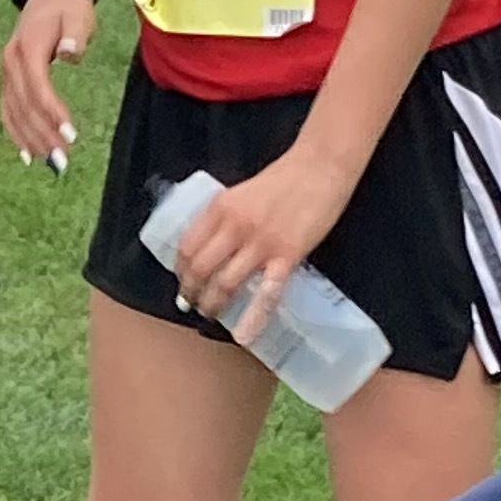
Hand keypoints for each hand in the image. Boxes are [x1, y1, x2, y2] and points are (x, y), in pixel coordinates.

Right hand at [0, 0, 96, 169]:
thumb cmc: (68, 7)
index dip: (53, 112)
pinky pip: (9, 111)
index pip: (38, 87)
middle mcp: (10, 63)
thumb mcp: (77, 15)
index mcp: (27, 47)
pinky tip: (28, 154)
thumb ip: (74, 35)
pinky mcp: (9, 80)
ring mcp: (6, 73)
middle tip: (63, 160)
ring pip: (15, 113)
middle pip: (24, 106)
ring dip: (32, 140)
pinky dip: (17, 133)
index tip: (70, 134)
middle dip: (43, 135)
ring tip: (51, 162)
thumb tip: (70, 53)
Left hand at [165, 142, 352, 338]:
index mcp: (220, 208)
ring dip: (213, 304)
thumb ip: (223, 217)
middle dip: (191, 292)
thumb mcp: (241, 192)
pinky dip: (253, 318)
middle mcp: (234, 226)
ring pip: (225, 283)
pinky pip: (266, 293)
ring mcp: (261, 242)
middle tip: (191, 305)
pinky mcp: (287, 255)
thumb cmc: (284, 178)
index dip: (180, 270)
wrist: (321, 165)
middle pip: (200, 269)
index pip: (187, 247)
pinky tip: (243, 335)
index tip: (182, 281)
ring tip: (210, 314)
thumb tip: (209, 246)